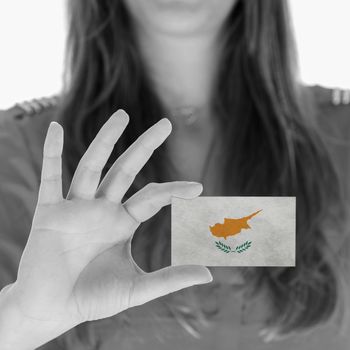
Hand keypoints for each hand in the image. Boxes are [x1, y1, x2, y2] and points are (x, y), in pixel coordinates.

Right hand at [2, 110, 211, 348]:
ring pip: (92, 166)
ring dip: (106, 140)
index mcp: (122, 223)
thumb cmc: (92, 299)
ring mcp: (76, 208)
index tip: (198, 187)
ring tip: (123, 115)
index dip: (174, 190)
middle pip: (125, 170)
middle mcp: (102, 210)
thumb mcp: (136, 288)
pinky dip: (51, 153)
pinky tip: (55, 129)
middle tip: (166, 124)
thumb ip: (170, 279)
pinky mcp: (49, 213)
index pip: (152, 197)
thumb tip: (209, 274)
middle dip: (145, 147)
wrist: (52, 310)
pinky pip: (49, 178)